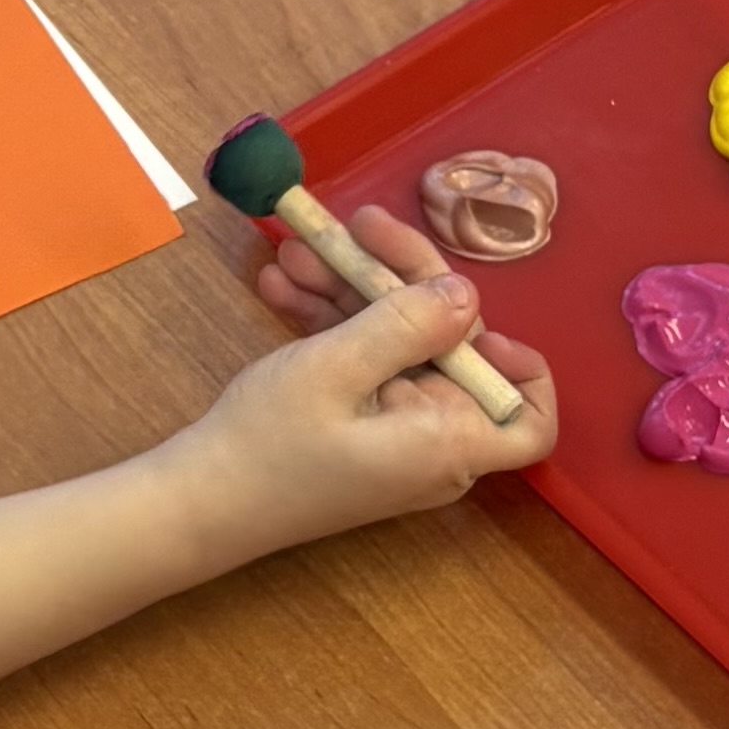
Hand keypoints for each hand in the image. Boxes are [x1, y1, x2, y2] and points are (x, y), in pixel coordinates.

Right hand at [167, 220, 553, 571]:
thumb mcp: (337, 368)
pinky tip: (282, 282)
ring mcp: (391, 432)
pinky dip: (329, 322)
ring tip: (296, 246)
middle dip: (399, 281)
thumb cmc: (269, 443)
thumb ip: (408, 325)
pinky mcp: (354, 425)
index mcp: (449, 441)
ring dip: (350, 290)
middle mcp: (433, 441)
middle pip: (448, 349)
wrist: (197, 503)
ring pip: (395, 345)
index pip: (531, 421)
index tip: (468, 313)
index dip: (523, 366)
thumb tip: (468, 294)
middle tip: (355, 225)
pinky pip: (361, 363)